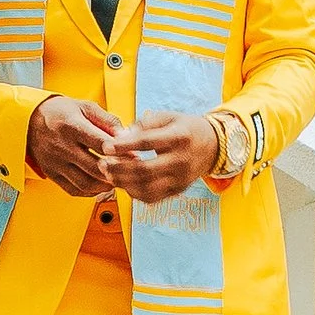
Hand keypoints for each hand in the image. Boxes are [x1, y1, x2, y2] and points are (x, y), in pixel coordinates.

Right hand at [27, 95, 122, 195]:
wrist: (29, 120)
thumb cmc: (61, 112)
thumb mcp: (85, 107)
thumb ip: (107, 120)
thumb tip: (126, 135)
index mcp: (72, 126)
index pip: (99, 143)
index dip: (119, 151)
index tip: (133, 154)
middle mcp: (62, 146)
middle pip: (95, 166)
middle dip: (116, 171)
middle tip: (130, 170)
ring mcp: (55, 163)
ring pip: (85, 182)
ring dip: (105, 185)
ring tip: (118, 179)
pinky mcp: (51, 174)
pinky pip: (73, 190)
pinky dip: (90, 192)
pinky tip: (101, 185)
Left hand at [108, 110, 222, 204]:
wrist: (212, 146)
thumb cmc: (185, 128)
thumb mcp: (168, 117)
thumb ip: (143, 125)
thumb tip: (119, 136)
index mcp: (179, 137)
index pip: (147, 143)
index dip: (124, 146)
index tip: (106, 146)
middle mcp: (182, 160)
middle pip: (145, 170)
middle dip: (119, 168)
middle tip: (102, 164)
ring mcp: (181, 178)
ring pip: (146, 188)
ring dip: (123, 183)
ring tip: (109, 174)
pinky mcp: (178, 190)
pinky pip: (152, 197)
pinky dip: (134, 193)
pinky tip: (124, 183)